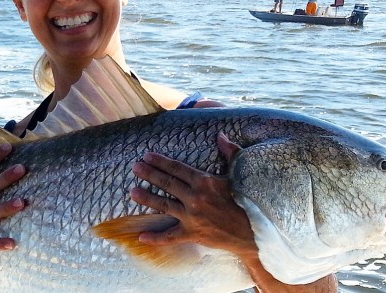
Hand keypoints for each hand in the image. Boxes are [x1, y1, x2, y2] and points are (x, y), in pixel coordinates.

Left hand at [129, 133, 256, 256]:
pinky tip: (141, 236)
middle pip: (167, 184)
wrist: (253, 232)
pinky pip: (170, 236)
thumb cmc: (247, 201)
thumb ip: (230, 153)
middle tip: (134, 167)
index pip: (178, 168)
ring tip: (132, 192)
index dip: (161, 161)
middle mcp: (195, 198)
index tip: (147, 156)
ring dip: (147, 198)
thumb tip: (220, 135)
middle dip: (149, 174)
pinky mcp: (192, 234)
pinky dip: (155, 238)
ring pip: (164, 205)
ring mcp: (192, 217)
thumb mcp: (239, 174)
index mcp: (205, 182)